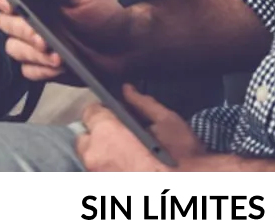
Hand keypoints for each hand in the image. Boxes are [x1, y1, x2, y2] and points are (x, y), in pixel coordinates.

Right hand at [0, 0, 132, 83]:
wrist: (125, 48)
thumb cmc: (105, 15)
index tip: (9, 2)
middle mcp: (32, 18)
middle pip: (3, 23)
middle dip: (22, 30)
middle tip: (42, 36)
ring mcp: (36, 44)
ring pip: (13, 48)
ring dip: (33, 53)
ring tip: (57, 55)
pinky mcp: (43, 67)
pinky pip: (28, 71)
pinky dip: (42, 70)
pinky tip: (59, 66)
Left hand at [76, 86, 208, 173]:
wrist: (189, 182)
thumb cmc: (181, 159)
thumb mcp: (166, 121)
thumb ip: (142, 103)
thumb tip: (128, 91)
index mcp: (107, 133)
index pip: (90, 113)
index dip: (104, 112)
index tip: (113, 117)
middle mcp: (96, 157)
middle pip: (84, 139)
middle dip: (99, 137)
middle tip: (121, 139)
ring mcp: (98, 177)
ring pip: (91, 162)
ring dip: (104, 157)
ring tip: (128, 159)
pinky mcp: (104, 184)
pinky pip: (101, 175)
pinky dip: (110, 172)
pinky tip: (129, 170)